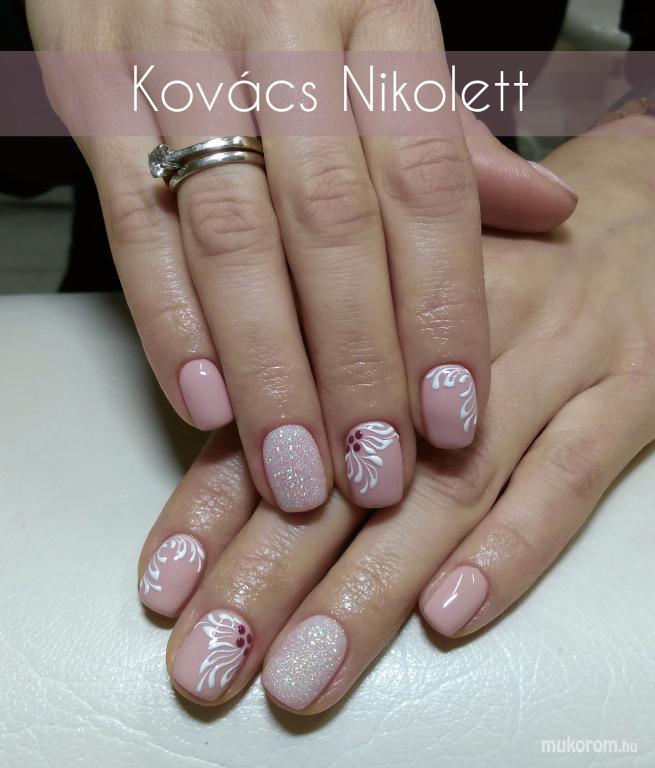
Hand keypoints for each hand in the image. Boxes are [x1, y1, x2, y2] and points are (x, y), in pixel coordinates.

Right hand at [27, 0, 575, 512]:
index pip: (425, 184)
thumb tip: (539, 212)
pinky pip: (134, 224)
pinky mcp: (99, 94)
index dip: (443, 309)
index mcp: (376, 17)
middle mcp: (283, 41)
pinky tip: (206, 404)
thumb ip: (449, 128)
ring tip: (298, 469)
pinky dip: (170, 321)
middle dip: (357, 364)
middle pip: (332, 229)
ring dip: (269, 371)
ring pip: (234, 241)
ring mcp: (183, 66)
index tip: (453, 415)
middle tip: (375, 470)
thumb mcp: (384, 28)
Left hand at [137, 121, 653, 710]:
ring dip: (371, 587)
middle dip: (271, 572)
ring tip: (305, 671)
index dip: (214, 502)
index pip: (283, 409)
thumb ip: (331, 356)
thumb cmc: (503, 267)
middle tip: (213, 659)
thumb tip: (239, 446)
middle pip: (351, 463)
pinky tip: (448, 614)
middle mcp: (459, 329)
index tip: (166, 586)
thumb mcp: (411, 286)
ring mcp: (550, 362)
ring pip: (448, 487)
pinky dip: (510, 551)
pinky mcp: (625, 396)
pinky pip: (567, 481)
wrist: (639, 222)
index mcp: (387, 290)